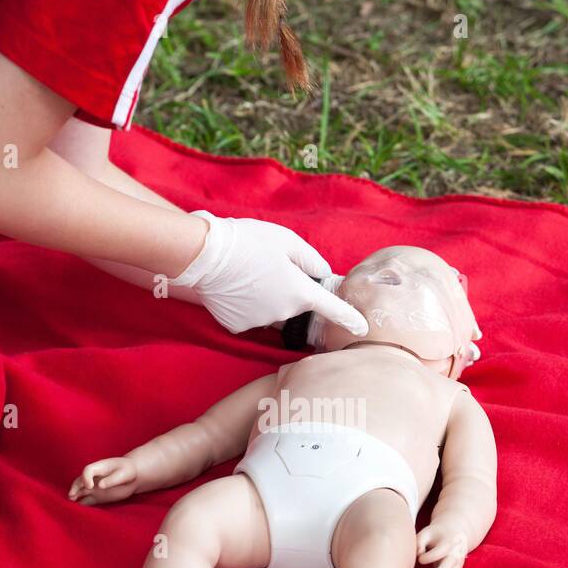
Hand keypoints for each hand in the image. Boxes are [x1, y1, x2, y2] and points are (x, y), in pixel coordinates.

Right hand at [68, 457, 138, 504]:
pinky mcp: (97, 497)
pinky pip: (87, 500)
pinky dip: (81, 504)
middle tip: (72, 495)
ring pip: (81, 491)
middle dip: (75, 487)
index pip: (88, 470)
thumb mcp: (123, 474)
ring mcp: (95, 487)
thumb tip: (100, 486)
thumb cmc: (128, 471)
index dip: (86, 478)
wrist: (133, 477)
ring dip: (75, 496)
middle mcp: (94, 478)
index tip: (89, 486)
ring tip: (70, 502)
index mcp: (99, 467)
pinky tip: (77, 510)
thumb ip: (112, 480)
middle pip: (80, 480)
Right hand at [169, 211, 369, 335]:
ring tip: (247, 274)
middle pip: (295, 304)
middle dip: (288, 289)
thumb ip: (310, 259)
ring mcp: (260, 322)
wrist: (204, 254)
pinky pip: (250, 316)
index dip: (349, 318)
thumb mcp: (286, 240)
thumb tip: (322, 273)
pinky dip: (246, 304)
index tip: (363, 327)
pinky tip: (235, 287)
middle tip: (268, 267)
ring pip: (271, 310)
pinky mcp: (238, 326)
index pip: (332, 308)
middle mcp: (283, 312)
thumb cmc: (248, 241)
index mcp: (300, 291)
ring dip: (266, 297)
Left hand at [416, 521, 468, 567]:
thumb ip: (419, 542)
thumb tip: (418, 554)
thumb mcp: (426, 533)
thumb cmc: (435, 535)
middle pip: (450, 563)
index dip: (430, 556)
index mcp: (448, 541)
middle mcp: (455, 552)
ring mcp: (457, 562)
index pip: (441, 550)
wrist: (454, 533)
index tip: (419, 559)